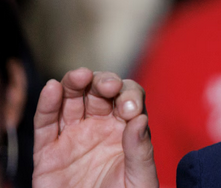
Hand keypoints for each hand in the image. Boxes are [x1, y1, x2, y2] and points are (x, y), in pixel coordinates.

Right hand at [32, 68, 158, 187]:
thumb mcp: (140, 180)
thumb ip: (141, 151)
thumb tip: (140, 119)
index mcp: (127, 130)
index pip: (129, 98)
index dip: (129, 95)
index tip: (130, 109)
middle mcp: (101, 127)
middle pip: (100, 92)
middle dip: (103, 82)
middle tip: (107, 87)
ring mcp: (74, 136)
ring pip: (72, 100)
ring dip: (74, 83)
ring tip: (79, 77)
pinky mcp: (48, 152)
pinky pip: (45, 123)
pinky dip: (46, 104)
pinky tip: (51, 89)